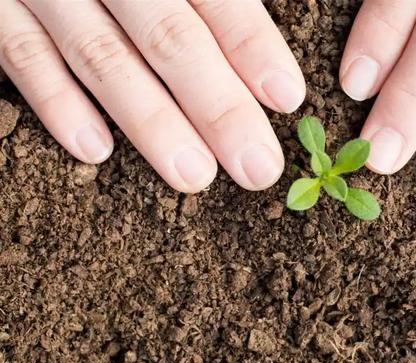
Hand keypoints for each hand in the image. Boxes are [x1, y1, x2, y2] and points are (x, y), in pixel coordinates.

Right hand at [0, 0, 304, 192]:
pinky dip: (55, 102)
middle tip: (258, 168)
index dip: (252, 47)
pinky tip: (95, 150)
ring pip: (103, 57)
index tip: (287, 98)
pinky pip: (20, 52)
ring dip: (151, 123)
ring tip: (195, 176)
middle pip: (169, 38)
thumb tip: (261, 31)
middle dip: (219, 108)